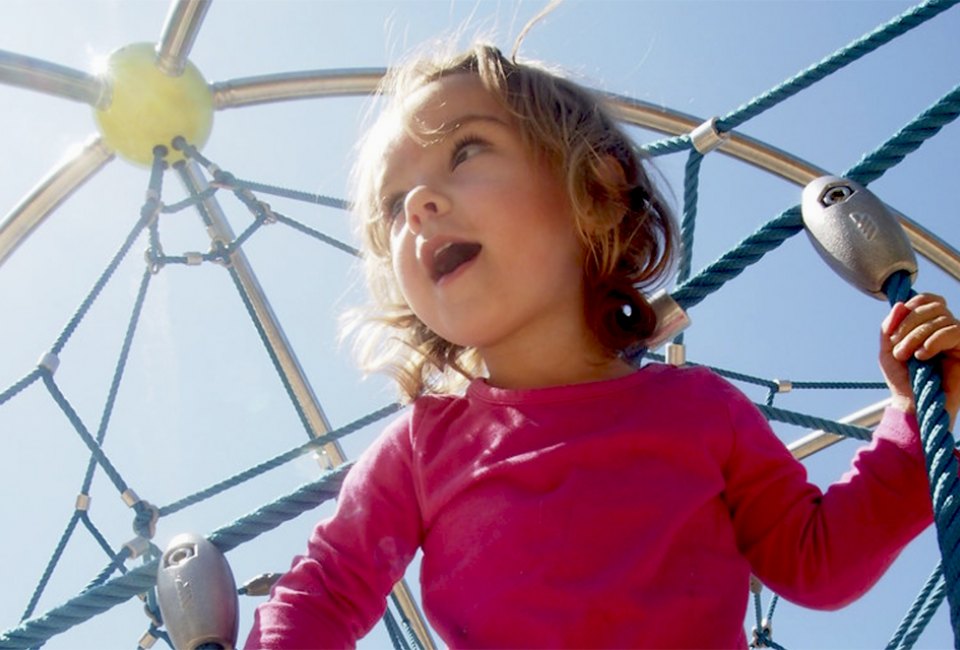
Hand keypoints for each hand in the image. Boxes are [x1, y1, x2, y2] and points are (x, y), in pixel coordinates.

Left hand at [880, 293, 959, 428]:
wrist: (912, 404)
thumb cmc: (901, 379)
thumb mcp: (888, 349)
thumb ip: (890, 326)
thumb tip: (901, 304)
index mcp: (928, 325)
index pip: (927, 300)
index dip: (910, 307)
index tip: (892, 330)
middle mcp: (945, 329)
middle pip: (933, 307)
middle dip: (908, 325)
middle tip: (897, 348)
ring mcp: (957, 339)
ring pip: (942, 319)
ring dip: (916, 336)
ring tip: (905, 356)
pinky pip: (953, 331)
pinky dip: (933, 341)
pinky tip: (922, 356)